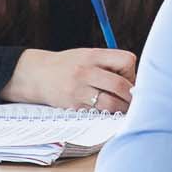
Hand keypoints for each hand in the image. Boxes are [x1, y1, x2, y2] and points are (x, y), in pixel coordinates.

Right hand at [3, 47, 137, 111]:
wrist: (36, 75)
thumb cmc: (67, 65)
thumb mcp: (86, 55)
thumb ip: (108, 64)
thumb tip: (135, 83)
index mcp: (93, 55)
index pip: (126, 60)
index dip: (132, 72)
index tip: (129, 79)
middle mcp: (86, 71)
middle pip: (121, 85)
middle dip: (132, 96)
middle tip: (134, 101)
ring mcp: (79, 90)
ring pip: (111, 103)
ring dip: (123, 109)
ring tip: (124, 110)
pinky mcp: (73, 106)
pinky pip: (98, 114)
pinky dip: (107, 115)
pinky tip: (108, 113)